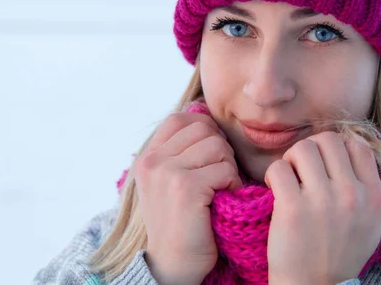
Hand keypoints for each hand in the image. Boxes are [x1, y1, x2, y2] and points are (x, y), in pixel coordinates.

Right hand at [133, 112, 242, 284]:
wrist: (172, 265)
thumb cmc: (181, 223)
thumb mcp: (168, 182)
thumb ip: (179, 152)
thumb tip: (204, 116)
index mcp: (148, 157)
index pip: (180, 119)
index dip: (203, 130)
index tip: (210, 156)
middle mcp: (153, 161)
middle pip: (203, 129)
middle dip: (220, 150)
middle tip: (219, 176)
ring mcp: (167, 173)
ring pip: (217, 146)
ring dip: (228, 168)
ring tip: (221, 189)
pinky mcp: (186, 188)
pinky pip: (225, 169)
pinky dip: (232, 184)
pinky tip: (224, 200)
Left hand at [264, 131, 380, 284]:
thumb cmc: (339, 255)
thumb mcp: (369, 223)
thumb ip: (366, 188)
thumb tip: (354, 149)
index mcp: (373, 196)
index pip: (358, 145)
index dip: (337, 147)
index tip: (325, 162)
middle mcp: (351, 195)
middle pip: (328, 140)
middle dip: (311, 149)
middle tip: (302, 168)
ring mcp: (322, 201)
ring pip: (303, 148)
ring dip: (290, 159)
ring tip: (288, 177)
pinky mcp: (292, 208)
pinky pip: (278, 168)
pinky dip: (273, 174)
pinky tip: (275, 189)